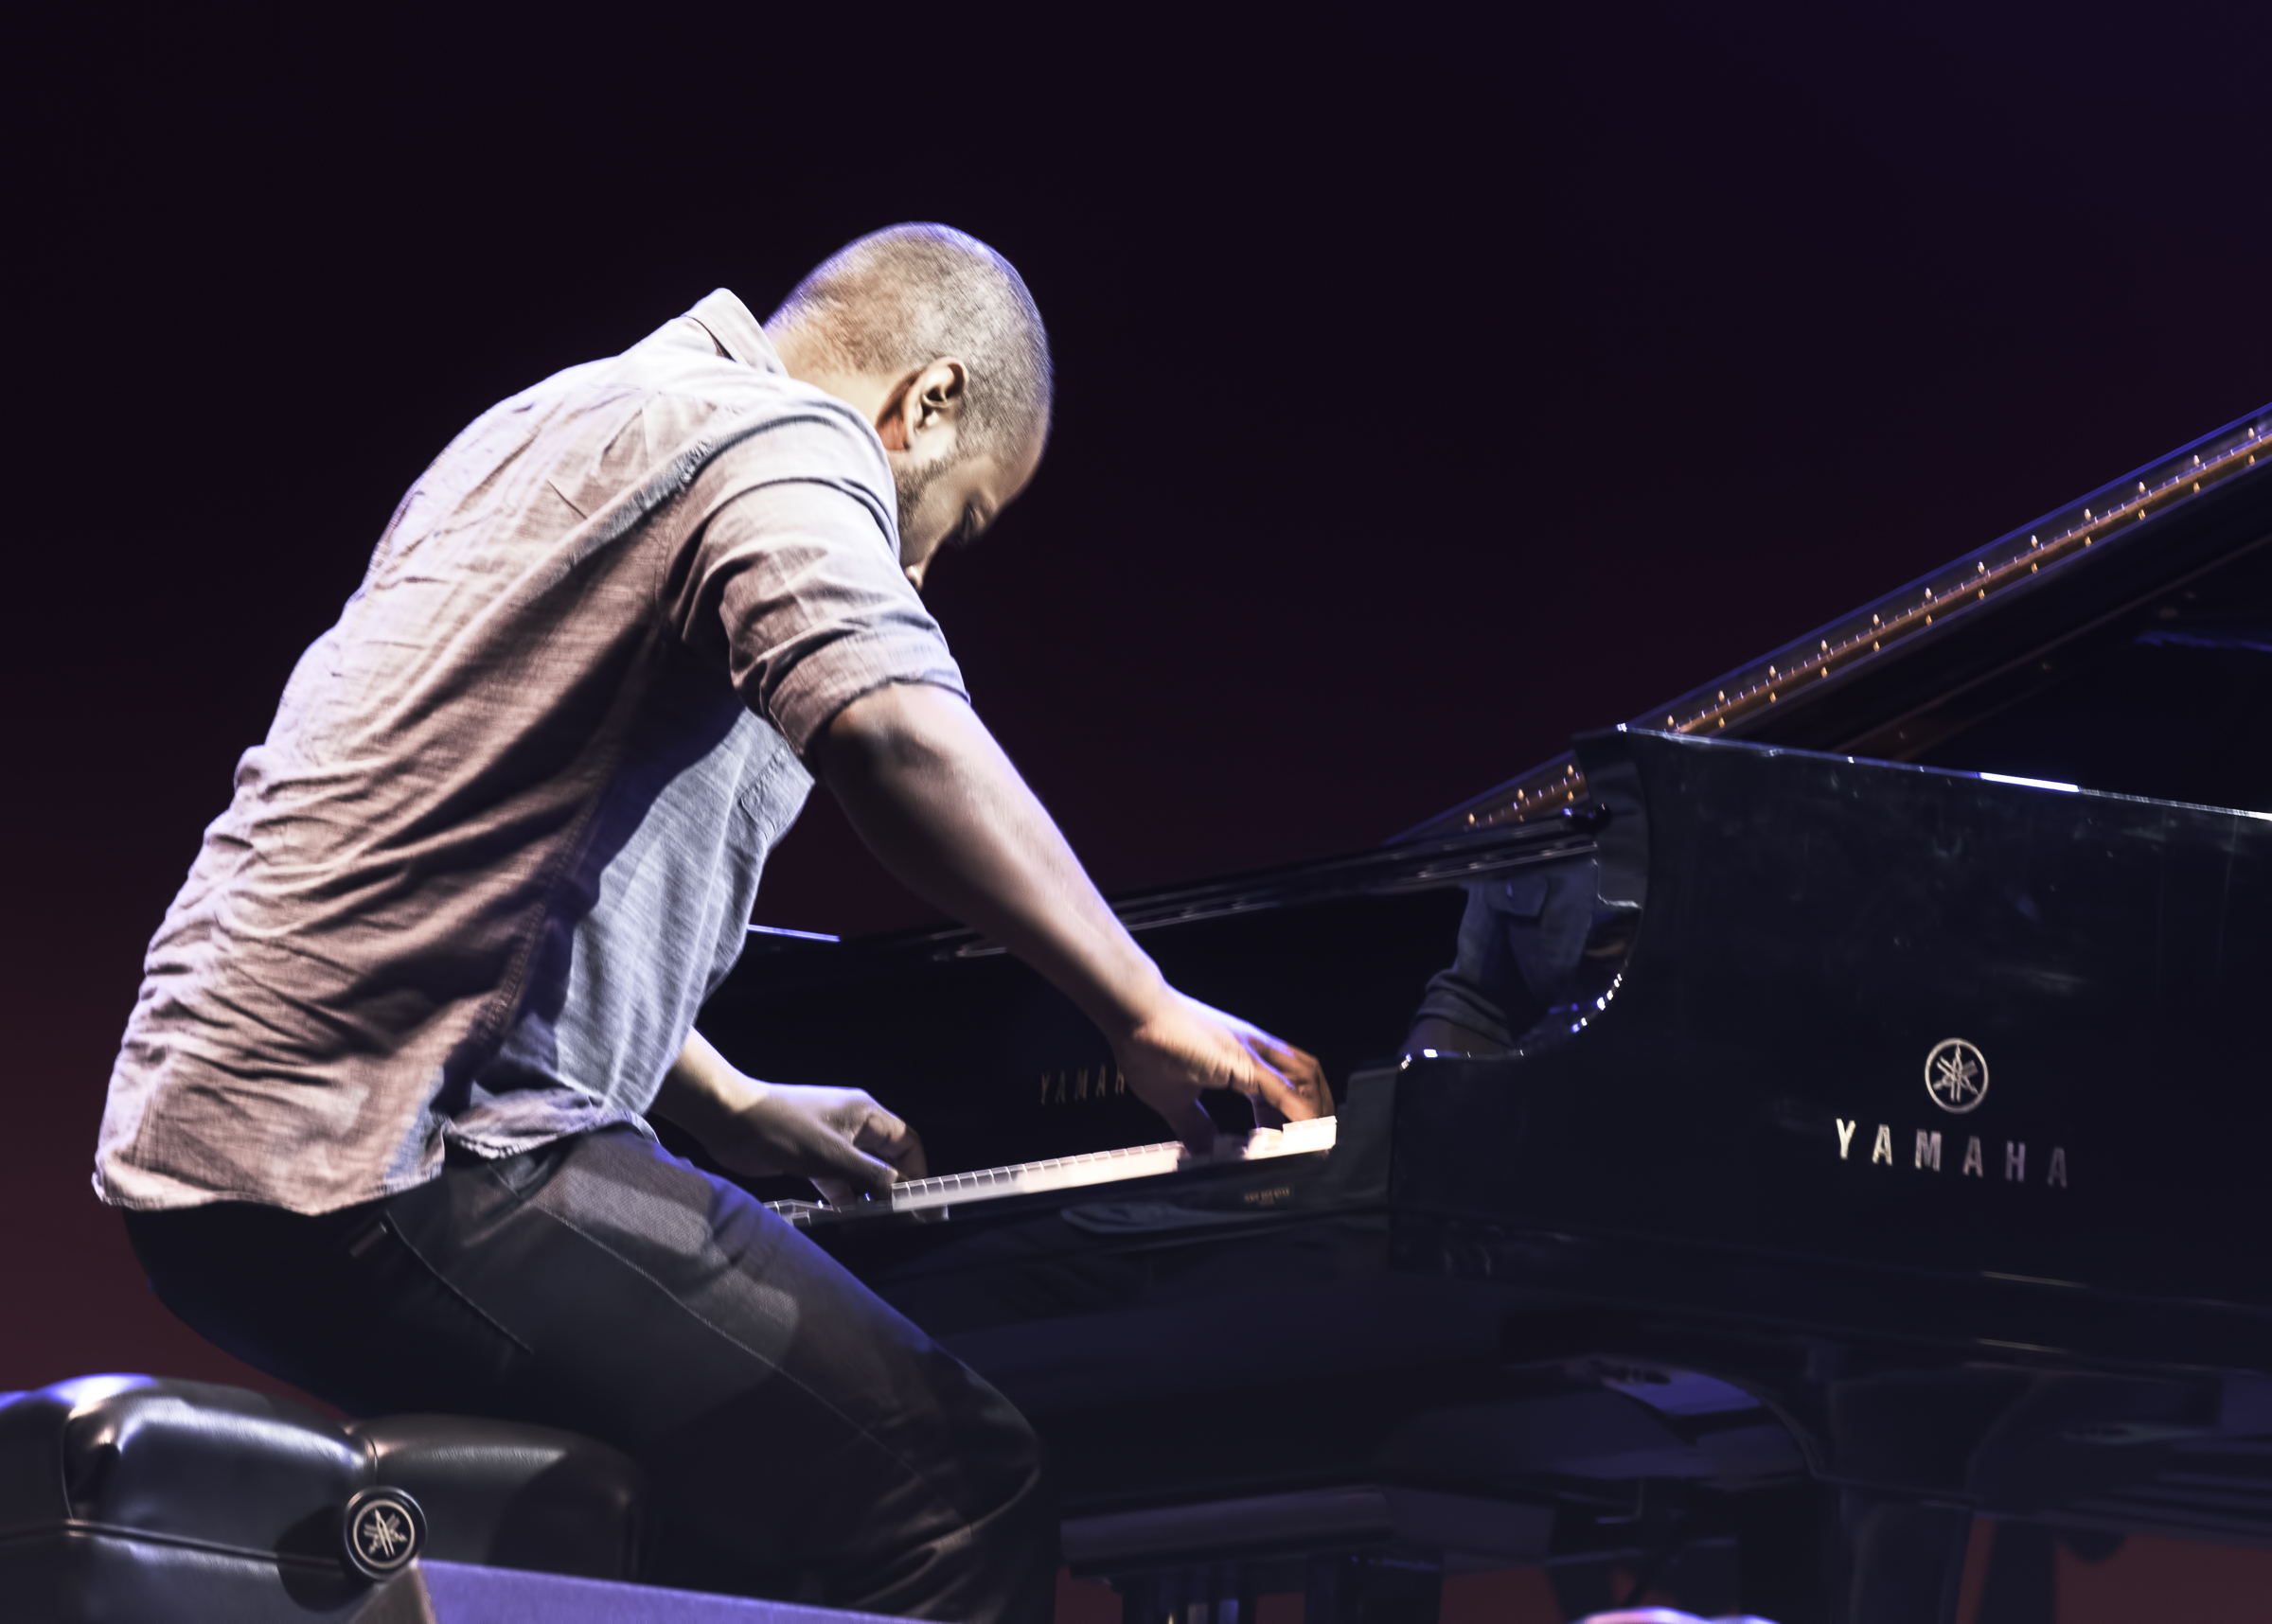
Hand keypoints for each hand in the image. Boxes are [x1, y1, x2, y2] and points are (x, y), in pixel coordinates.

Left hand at [701, 1082, 928, 1204]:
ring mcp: (831, 1141)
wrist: (731, 1120)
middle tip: (895, 1215)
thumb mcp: (833, 1156)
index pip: (906, 1141)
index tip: (917, 1198)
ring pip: (861, 1171)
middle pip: (886, 1157)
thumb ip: (870, 1175)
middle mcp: (853, 1125)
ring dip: (866, 1194)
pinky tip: (842, 1215)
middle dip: (892, 1184)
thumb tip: (898, 1192)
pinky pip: (837, 1178)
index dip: (916, 1168)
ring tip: (870, 1221)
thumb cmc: (783, 1128)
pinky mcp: (811, 1156)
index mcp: (865, 1114)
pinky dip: (842, 1196)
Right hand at [1114, 992, 1330, 1152]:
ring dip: (1315, 1111)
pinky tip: (1306, 1132)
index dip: (1292, 1113)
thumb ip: (1193, 1125)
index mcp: (1240, 1058)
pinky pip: (1283, 1090)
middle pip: (1305, 1076)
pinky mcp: (1244, 1061)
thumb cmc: (1148, 1045)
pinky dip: (1299, 1113)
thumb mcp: (1175, 1100)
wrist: (1135, 1015)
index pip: (1282, 1085)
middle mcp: (1254, 1050)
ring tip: (1317, 1142)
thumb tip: (1201, 1151)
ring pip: (1304, 1079)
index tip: (1290, 1141)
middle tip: (1316, 1142)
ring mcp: (1252, 1053)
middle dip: (1317, 1108)